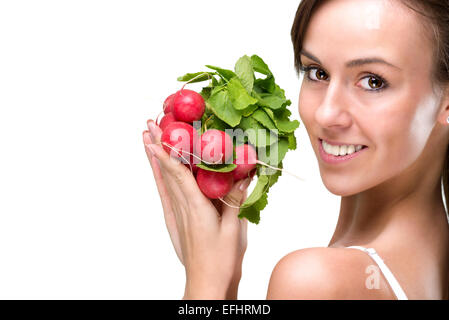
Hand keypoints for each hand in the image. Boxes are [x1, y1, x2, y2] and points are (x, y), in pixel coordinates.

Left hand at [143, 119, 250, 298]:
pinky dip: (160, 176)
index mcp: (197, 209)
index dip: (169, 153)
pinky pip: (166, 192)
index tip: (159, 134)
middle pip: (168, 172)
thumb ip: (235, 200)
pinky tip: (156, 166)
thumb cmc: (222, 260)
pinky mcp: (177, 218)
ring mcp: (178, 213)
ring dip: (156, 157)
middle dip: (159, 146)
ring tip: (146, 137)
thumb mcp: (234, 229)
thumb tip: (244, 175)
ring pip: (164, 179)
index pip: (179, 175)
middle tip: (151, 123)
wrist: (207, 282)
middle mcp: (182, 208)